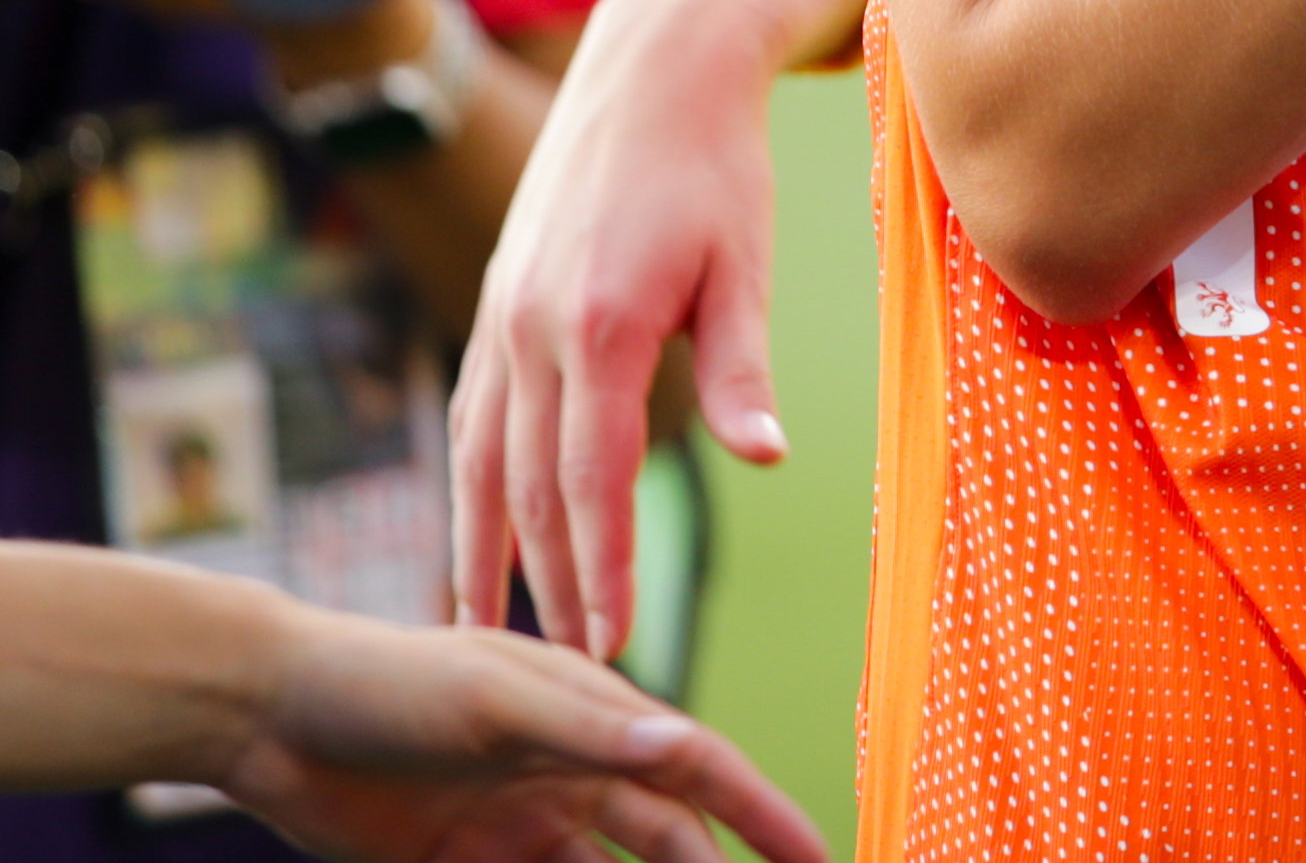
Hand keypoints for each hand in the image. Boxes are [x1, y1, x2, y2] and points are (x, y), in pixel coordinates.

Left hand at [216, 605, 825, 862]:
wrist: (265, 714)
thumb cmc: (386, 680)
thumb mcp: (493, 697)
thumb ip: (588, 729)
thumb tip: (685, 748)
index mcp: (593, 717)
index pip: (702, 771)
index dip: (765, 816)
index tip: (820, 858)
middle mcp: (569, 770)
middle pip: (667, 838)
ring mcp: (518, 819)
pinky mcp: (462, 859)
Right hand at [451, 0, 860, 658]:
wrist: (654, 68)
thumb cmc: (720, 166)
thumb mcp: (747, 263)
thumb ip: (744, 369)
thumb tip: (767, 460)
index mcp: (603, 325)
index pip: (593, 478)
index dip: (601, 567)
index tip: (612, 643)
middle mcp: (533, 330)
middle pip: (532, 487)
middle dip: (551, 584)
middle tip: (572, 674)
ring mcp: (500, 318)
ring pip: (483, 462)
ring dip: (491, 552)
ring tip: (497, 635)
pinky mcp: (493, 307)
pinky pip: (472, 420)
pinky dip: (469, 490)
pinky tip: (473, 541)